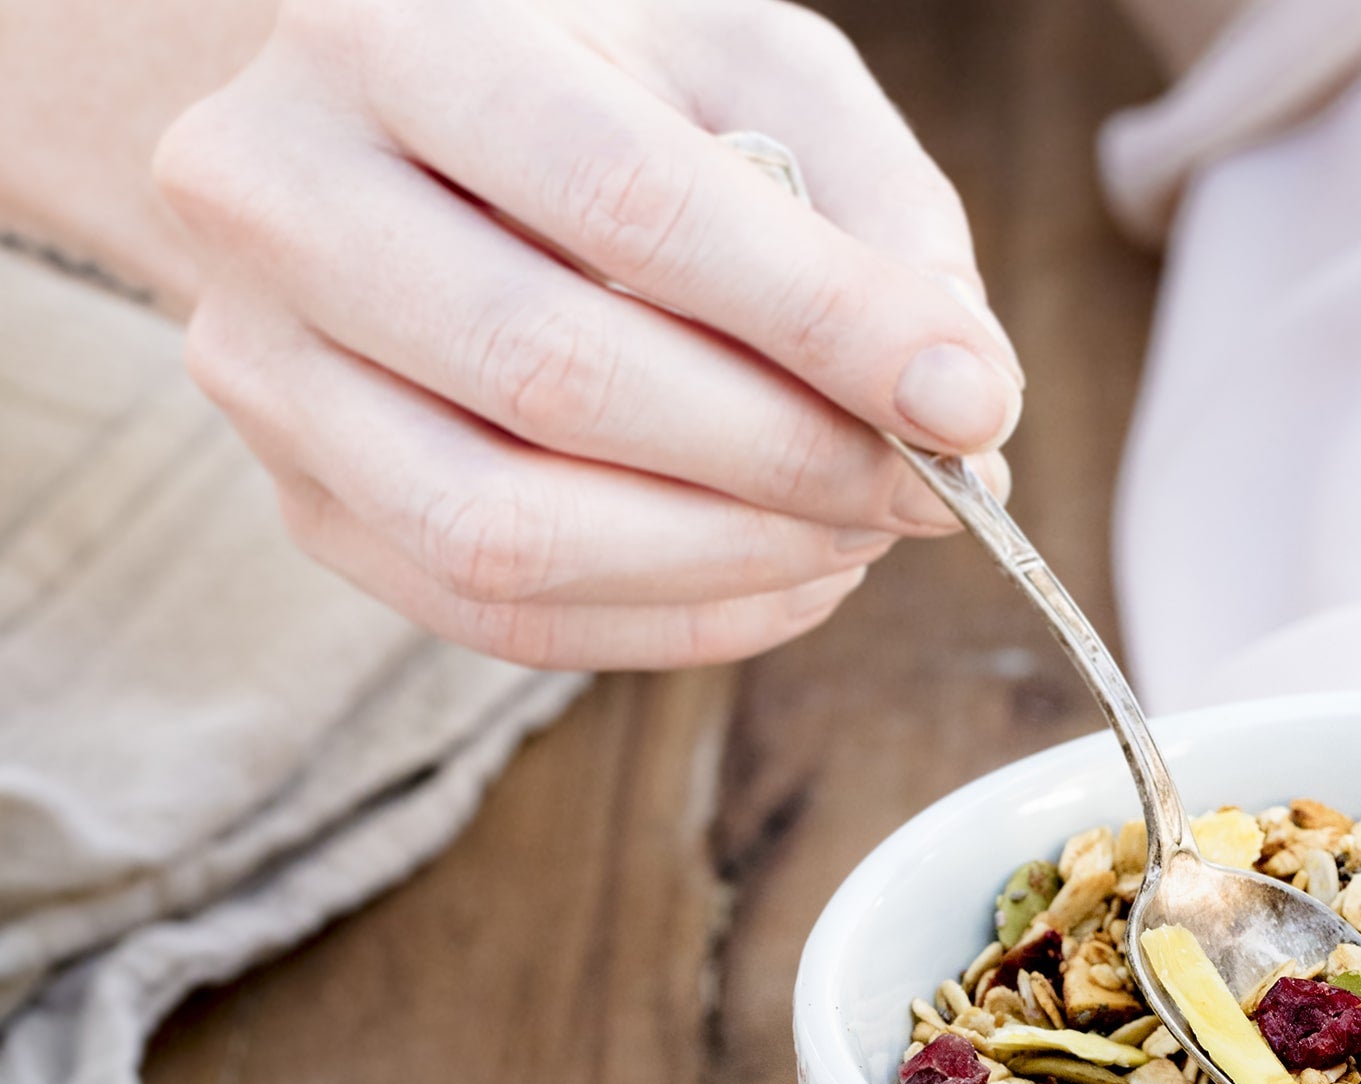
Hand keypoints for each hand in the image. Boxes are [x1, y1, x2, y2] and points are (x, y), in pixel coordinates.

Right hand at [154, 0, 1019, 667]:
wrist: (383, 136)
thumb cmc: (594, 89)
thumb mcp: (749, 74)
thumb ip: (872, 208)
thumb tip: (962, 400)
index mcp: (398, 34)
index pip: (627, 205)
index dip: (820, 323)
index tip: (970, 401)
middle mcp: (280, 195)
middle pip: (557, 378)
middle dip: (788, 459)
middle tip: (930, 486)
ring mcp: (265, 368)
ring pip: (504, 532)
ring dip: (729, 561)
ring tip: (860, 532)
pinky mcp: (303, 500)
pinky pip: (492, 615)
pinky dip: (672, 622)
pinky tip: (788, 578)